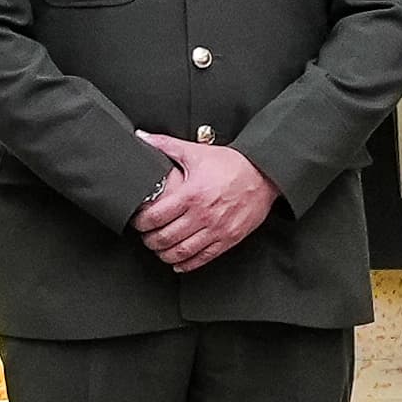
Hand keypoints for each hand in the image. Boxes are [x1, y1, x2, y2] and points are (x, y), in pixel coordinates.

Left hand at [131, 133, 279, 272]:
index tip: (137, 222)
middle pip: (165, 238)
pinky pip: (203, 258)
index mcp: (192, 194)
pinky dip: (186, 264)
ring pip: (181, 252)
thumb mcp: (196, 152)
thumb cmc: (231, 164)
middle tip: (145, 236)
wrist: (264, 174)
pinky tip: (178, 261)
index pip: (156, 217)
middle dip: (149, 240)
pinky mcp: (229, 239)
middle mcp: (203, 215)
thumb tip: (142, 137)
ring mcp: (217, 229)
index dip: (141, 223)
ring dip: (164, 253)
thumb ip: (166, 145)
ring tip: (158, 248)